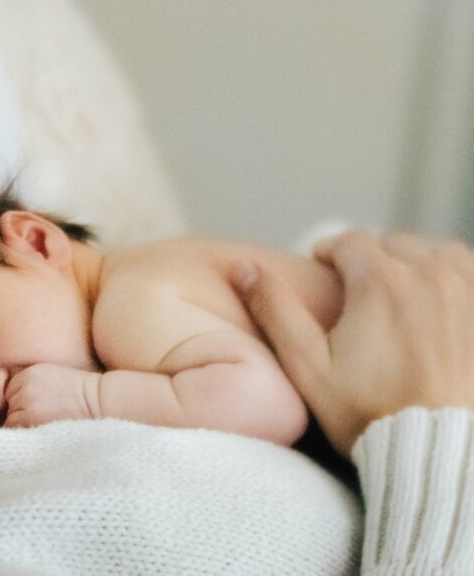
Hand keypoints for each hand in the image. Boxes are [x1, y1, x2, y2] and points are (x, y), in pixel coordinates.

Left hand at [3, 363, 99, 427]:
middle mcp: (26, 386)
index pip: (11, 390)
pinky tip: (41, 434)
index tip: (37, 408)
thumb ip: (33, 384)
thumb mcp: (55, 376)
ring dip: (22, 425)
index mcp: (31, 373)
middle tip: (42, 419)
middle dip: (21, 413)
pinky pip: (16, 429)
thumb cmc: (83, 395)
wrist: (99, 402)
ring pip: (11, 419)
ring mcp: (28, 403)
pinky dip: (24, 434)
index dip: (21, 401)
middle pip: (10, 405)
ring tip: (44, 428)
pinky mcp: (32, 419)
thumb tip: (15, 401)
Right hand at [232, 230, 473, 456]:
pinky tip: (433, 300)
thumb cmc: (370, 413)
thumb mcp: (307, 366)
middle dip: (369, 258)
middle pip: (392, 243)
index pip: (349, 241)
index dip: (329, 253)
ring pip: (435, 250)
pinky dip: (449, 274)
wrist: (438, 452)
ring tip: (394, 289)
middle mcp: (429, 274)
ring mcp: (468, 290)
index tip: (323, 271)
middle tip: (355, 288)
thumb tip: (243, 266)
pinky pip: (468, 270)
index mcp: (380, 281)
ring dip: (411, 261)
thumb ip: (274, 309)